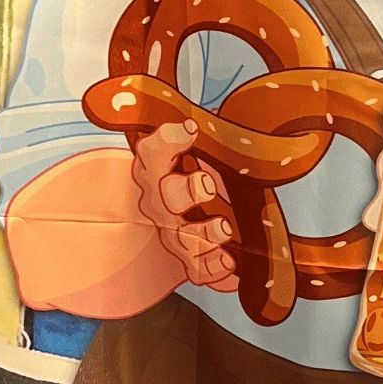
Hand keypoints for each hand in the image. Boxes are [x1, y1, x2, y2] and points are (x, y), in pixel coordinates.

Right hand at [132, 121, 238, 290]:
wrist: (203, 223)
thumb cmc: (207, 177)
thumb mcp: (213, 153)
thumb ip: (218, 136)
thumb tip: (228, 113)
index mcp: (163, 169)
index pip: (153, 152)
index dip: (168, 139)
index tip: (191, 128)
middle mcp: (164, 202)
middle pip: (165, 196)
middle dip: (186, 191)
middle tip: (208, 185)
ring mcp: (175, 233)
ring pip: (181, 236)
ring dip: (202, 233)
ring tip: (224, 228)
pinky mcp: (191, 261)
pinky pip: (197, 270)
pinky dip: (213, 269)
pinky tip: (229, 263)